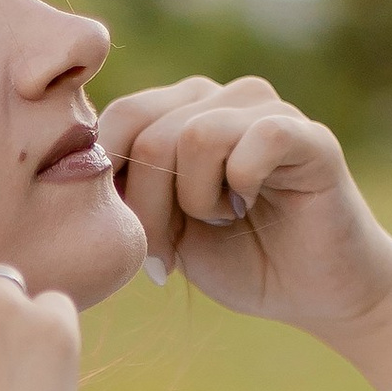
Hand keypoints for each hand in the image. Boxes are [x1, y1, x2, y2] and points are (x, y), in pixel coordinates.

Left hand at [98, 75, 391, 333]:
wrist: (315, 293)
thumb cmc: (237, 260)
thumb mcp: (161, 228)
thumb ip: (125, 191)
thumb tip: (76, 167)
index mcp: (181, 111)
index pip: (119, 118)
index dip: (114, 184)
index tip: (136, 237)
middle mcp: (222, 97)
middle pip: (147, 131)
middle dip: (148, 206)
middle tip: (171, 248)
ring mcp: (268, 109)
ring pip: (195, 136)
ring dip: (197, 200)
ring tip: (222, 220)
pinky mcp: (310, 136)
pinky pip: (257, 140)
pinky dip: (241, 185)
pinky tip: (252, 207)